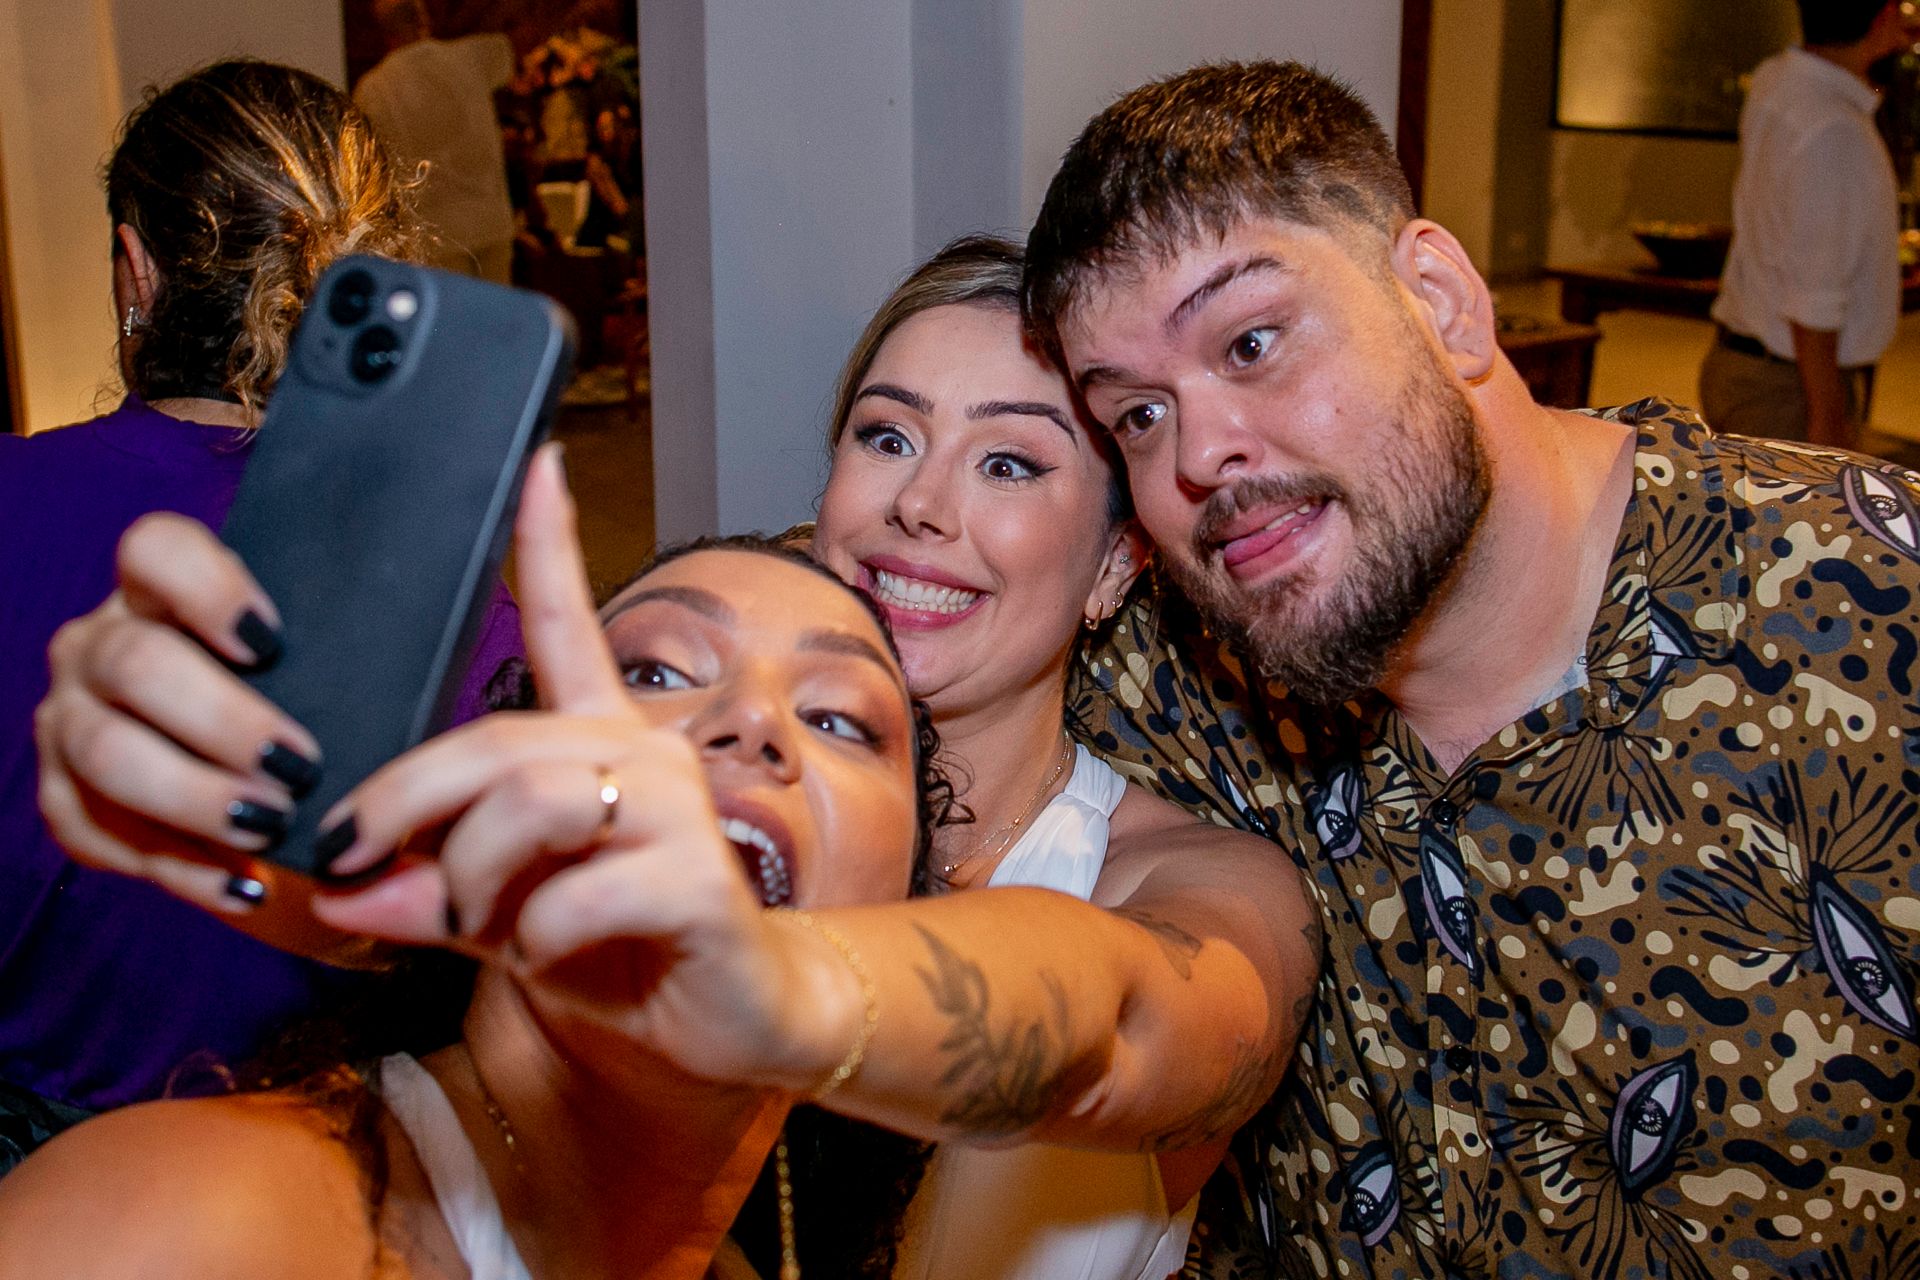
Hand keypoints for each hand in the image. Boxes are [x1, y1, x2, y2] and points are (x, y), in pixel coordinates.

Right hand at [35, 512, 321, 917]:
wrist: (246, 774)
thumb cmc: (293, 699)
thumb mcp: (307, 661)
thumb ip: (333, 652)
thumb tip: (412, 662)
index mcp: (155, 590)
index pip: (156, 551)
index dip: (206, 586)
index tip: (271, 638)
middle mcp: (98, 647)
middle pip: (138, 665)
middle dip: (222, 721)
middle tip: (298, 764)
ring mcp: (70, 721)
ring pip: (109, 755)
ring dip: (195, 798)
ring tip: (272, 826)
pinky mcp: (62, 799)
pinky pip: (106, 837)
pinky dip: (184, 869)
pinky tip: (247, 884)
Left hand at [312, 449, 842, 1089]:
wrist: (732, 1020)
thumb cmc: (619, 951)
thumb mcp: (502, 916)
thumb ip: (426, 889)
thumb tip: (337, 891)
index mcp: (601, 741)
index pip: (569, 625)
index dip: (549, 545)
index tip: (538, 463)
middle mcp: (647, 751)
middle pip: (497, 739)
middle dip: (402, 800)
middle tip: (348, 862)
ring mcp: (682, 810)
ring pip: (530, 803)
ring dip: (468, 878)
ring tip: (472, 924)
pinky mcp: (701, 880)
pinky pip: (575, 894)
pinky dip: (534, 939)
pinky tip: (550, 958)